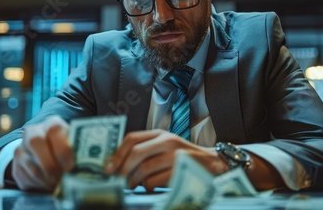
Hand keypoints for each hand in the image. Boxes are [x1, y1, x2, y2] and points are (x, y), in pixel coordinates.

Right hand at [10, 116, 73, 191]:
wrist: (49, 156)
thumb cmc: (68, 152)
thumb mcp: (75, 148)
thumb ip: (78, 152)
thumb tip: (84, 167)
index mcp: (52, 124)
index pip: (54, 129)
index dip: (62, 149)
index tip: (70, 166)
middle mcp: (34, 132)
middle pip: (35, 141)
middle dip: (49, 164)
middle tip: (60, 178)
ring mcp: (22, 148)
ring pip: (29, 163)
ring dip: (45, 178)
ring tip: (57, 184)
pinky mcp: (15, 165)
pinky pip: (24, 177)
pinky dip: (38, 185)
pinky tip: (47, 185)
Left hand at [104, 129, 228, 190]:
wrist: (214, 163)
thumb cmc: (184, 158)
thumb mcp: (165, 148)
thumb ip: (146, 151)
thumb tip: (118, 166)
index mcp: (160, 134)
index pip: (132, 138)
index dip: (117, 154)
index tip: (108, 169)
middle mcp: (167, 140)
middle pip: (136, 153)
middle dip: (123, 170)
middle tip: (117, 182)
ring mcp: (175, 154)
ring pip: (144, 169)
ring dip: (135, 181)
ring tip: (133, 186)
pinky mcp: (181, 169)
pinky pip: (156, 181)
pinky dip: (149, 187)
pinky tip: (150, 187)